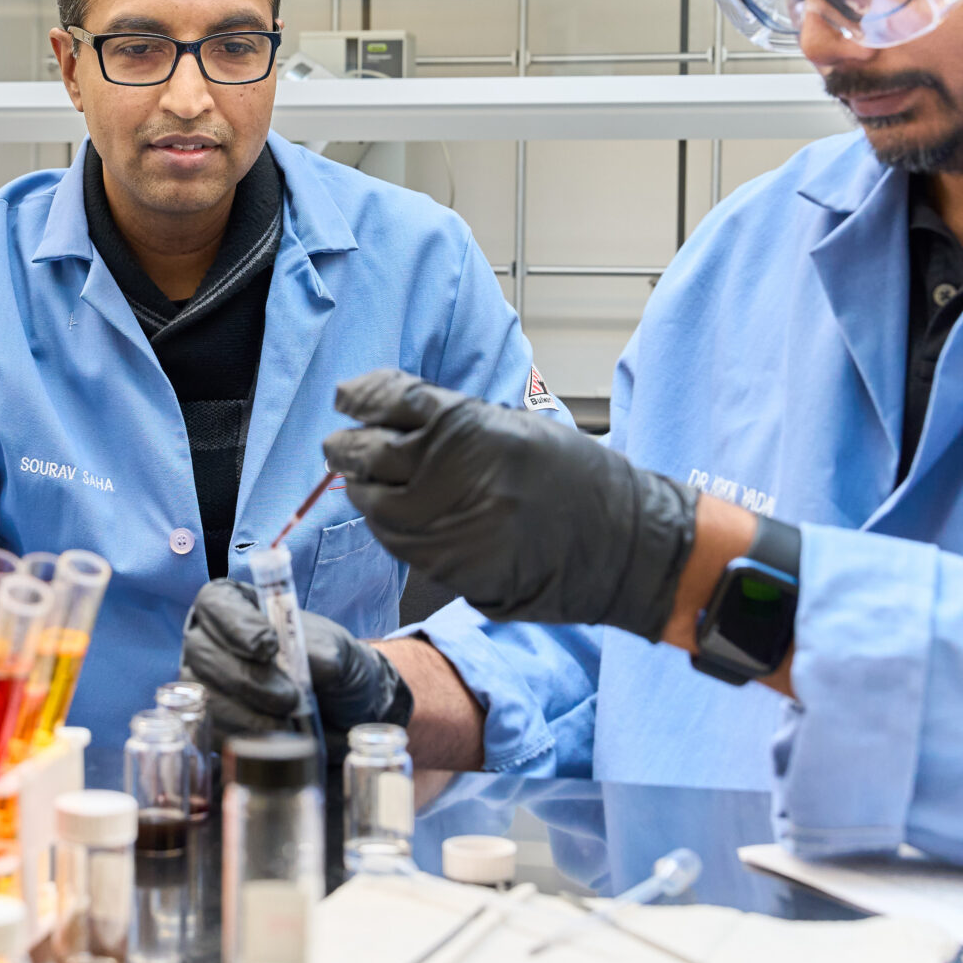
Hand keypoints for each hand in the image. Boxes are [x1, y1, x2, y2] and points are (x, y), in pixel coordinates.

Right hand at [180, 579, 412, 759]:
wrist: (344, 712)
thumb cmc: (335, 668)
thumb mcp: (339, 651)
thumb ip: (322, 651)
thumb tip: (311, 661)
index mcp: (240, 606)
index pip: (218, 602)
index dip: (235, 623)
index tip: (267, 646)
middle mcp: (213, 639)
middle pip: (202, 650)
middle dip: (245, 676)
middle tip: (288, 697)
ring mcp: (206, 681)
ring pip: (205, 692)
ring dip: (245, 711)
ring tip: (287, 723)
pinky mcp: (211, 720)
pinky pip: (212, 728)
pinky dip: (244, 736)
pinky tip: (273, 740)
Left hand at [323, 369, 698, 639]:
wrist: (622, 542)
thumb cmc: (574, 478)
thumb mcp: (514, 426)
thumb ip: (449, 421)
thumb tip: (385, 418)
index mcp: (472, 425)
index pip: (392, 400)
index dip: (361, 396)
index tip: (346, 398)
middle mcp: (454, 471)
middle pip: (369, 454)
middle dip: (346, 448)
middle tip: (339, 445)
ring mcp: (450, 523)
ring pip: (375, 505)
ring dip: (364, 492)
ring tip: (368, 482)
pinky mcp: (452, 566)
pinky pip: (399, 543)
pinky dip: (389, 528)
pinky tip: (398, 516)